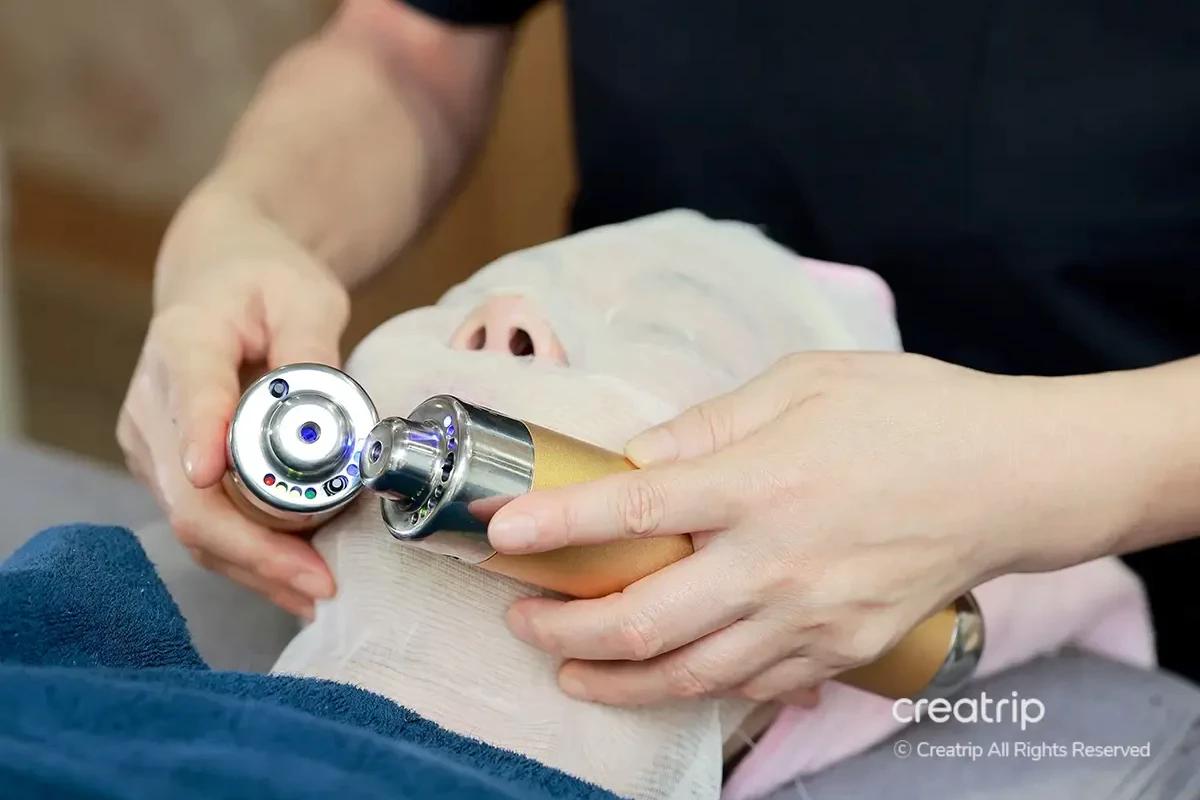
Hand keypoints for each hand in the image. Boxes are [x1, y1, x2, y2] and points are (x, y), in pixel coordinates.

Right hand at [117, 185, 349, 616]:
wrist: (222, 280)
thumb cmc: (265, 282)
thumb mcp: (303, 294)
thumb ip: (312, 345)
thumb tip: (325, 415)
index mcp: (184, 342)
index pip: (191, 396)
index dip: (202, 437)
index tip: (213, 473)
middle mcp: (154, 402)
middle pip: (189, 494)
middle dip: (254, 547)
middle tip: (319, 581)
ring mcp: (156, 444)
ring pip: (195, 524)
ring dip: (256, 567)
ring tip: (319, 593)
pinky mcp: (170, 471)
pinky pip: (205, 526)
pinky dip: (250, 558)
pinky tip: (295, 583)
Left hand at [487, 352, 1135, 705]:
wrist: (1012, 478)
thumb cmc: (911, 413)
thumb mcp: (804, 382)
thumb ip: (710, 423)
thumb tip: (635, 457)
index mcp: (760, 481)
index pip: (631, 513)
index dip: (555, 526)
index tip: (499, 533)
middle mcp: (778, 561)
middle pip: (644, 620)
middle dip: (563, 624)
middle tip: (520, 614)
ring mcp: (811, 618)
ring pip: (689, 674)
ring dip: (613, 676)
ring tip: (566, 664)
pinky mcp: (841, 651)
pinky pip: (751, 687)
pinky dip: (692, 688)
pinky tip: (657, 676)